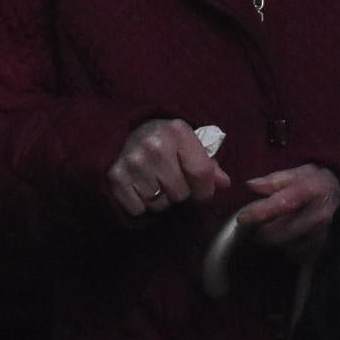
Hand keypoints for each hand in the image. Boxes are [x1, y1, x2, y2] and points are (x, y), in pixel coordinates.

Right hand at [108, 119, 229, 220]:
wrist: (122, 129)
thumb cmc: (160, 137)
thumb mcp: (185, 141)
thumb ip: (206, 162)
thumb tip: (224, 184)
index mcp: (177, 132)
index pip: (202, 173)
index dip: (205, 189)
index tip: (202, 191)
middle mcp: (154, 146)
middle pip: (181, 193)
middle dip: (180, 192)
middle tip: (171, 179)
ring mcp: (133, 162)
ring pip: (160, 204)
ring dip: (160, 199)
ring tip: (155, 182)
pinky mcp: (116, 178)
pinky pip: (139, 209)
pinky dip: (141, 204)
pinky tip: (140, 187)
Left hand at [233, 165, 339, 257]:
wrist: (339, 195)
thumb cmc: (314, 182)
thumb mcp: (296, 172)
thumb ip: (273, 180)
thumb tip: (250, 185)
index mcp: (311, 191)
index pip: (282, 205)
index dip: (260, 213)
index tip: (242, 217)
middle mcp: (318, 215)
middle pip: (282, 232)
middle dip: (261, 233)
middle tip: (249, 228)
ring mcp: (321, 234)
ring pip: (287, 245)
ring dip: (272, 241)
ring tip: (265, 230)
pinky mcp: (320, 247)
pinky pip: (295, 254)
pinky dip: (284, 248)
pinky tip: (282, 237)